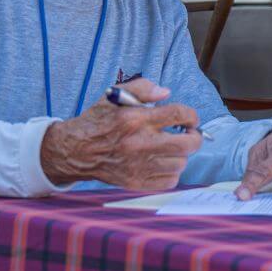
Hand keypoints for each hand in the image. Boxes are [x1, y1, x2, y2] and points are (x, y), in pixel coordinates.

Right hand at [40, 78, 201, 189]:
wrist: (76, 150)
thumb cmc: (99, 121)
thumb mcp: (116, 95)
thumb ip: (143, 88)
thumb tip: (166, 93)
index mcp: (136, 119)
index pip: (179, 115)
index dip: (191, 116)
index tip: (190, 119)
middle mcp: (139, 143)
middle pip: (187, 144)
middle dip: (194, 136)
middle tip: (189, 133)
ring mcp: (139, 166)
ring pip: (180, 163)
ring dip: (181, 154)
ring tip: (172, 148)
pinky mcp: (136, 182)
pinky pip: (170, 180)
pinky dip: (172, 171)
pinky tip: (163, 162)